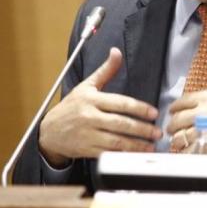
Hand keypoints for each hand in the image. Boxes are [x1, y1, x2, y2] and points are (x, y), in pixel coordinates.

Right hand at [39, 47, 161, 166]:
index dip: (139, 108)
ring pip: (115, 141)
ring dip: (135, 145)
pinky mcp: (85, 150)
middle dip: (142, 129)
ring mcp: (87, 135)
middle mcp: (89, 117)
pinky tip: (135, 155)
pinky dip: (122, 155)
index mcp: (91, 100)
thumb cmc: (71, 107)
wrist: (48, 132)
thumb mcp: (86, 86)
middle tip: (158, 132)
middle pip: (120, 123)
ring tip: (151, 145)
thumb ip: (105, 71)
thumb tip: (116, 51)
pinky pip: (107, 154)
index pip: (120, 103)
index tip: (154, 113)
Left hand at [167, 51, 206, 150]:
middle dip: (173, 124)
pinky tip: (189, 149)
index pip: (183, 101)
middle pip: (177, 119)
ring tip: (180, 140)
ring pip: (180, 135)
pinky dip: (186, 150)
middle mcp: (204, 112)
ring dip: (177, 138)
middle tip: (174, 128)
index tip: (174, 111)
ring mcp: (205, 128)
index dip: (176, 107)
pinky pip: (189, 148)